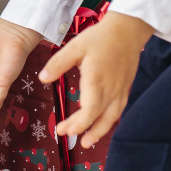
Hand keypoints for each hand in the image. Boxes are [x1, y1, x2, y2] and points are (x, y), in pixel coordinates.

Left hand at [42, 10, 153, 149]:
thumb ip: (58, 64)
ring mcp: (120, 89)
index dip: (77, 124)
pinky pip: (119, 110)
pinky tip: (103, 123)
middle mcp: (111, 89)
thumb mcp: (75, 46)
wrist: (128, 29)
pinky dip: (110, 120)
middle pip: (98, 118)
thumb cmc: (101, 37)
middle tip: (67, 135)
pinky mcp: (126, 87)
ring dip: (100, 131)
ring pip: (112, 117)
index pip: (88, 111)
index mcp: (96, 80)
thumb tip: (42, 79)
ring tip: (88, 142)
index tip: (63, 130)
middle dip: (83, 130)